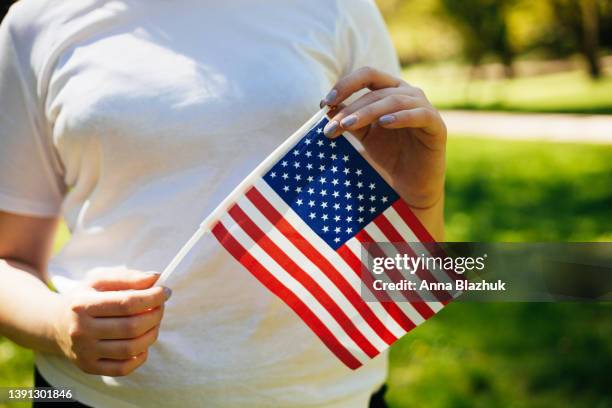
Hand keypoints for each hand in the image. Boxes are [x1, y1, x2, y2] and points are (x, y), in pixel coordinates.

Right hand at [53, 268, 170, 376]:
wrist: (56, 324)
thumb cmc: (86, 297)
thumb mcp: (100, 280)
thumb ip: (129, 277)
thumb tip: (155, 278)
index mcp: (83, 304)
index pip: (127, 303)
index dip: (152, 297)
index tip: (165, 291)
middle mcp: (81, 330)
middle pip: (132, 327)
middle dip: (155, 315)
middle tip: (160, 307)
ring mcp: (84, 352)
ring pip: (131, 348)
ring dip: (152, 334)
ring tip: (154, 323)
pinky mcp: (89, 367)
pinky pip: (123, 368)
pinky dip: (140, 356)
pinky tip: (142, 343)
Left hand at [320, 66, 445, 209]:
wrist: (412, 183)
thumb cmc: (389, 155)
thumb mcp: (364, 135)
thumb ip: (349, 120)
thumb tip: (327, 108)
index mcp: (391, 90)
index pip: (367, 75)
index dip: (345, 85)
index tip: (324, 103)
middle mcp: (409, 93)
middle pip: (376, 92)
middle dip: (352, 108)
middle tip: (333, 125)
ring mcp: (424, 107)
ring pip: (394, 101)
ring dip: (368, 112)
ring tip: (348, 125)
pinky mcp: (436, 125)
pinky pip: (419, 115)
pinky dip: (400, 117)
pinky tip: (383, 123)